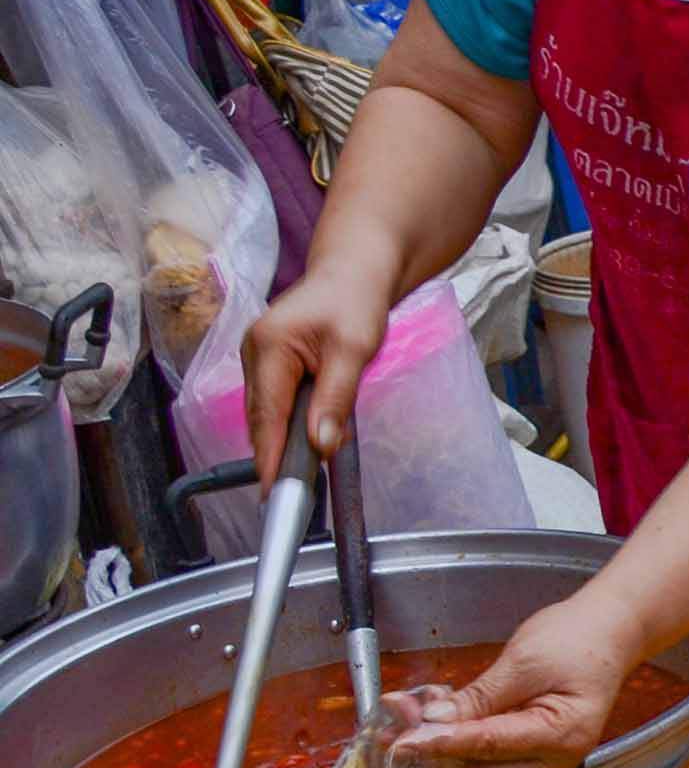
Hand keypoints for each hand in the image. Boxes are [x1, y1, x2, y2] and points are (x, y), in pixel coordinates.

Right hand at [246, 261, 394, 473]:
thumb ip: (335, 398)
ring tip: (294, 479)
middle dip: (273, 455)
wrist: (354, 272)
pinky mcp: (268, 363)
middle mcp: (253, 352)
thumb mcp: (354, 349)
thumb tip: (321, 444)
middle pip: (260, 418)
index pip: (266, 414)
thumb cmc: (356, 301)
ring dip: (278, 442)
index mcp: (269, 346)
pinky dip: (283, 425)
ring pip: (264, 413)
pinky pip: (272, 402)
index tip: (274, 491)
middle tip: (289, 495)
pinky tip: (298, 445)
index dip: (270, 455)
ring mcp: (257, 358)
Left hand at [394, 589, 646, 767]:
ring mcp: (545, 755)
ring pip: (480, 767)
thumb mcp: (523, 662)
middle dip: (435, 750)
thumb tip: (433, 723)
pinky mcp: (532, 745)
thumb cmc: (579, 639)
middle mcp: (555, 757)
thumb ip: (479, 698)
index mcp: (561, 736)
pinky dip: (460, 737)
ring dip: (442, 745)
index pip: (487, 746)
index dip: (438, 744)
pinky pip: (489, 752)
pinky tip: (439, 715)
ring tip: (412, 716)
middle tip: (396, 727)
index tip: (401, 742)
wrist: (610, 628)